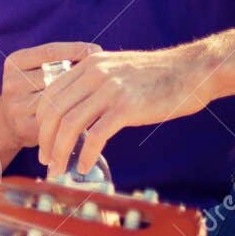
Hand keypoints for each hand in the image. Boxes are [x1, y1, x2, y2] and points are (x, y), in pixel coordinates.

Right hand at [0, 42, 101, 149]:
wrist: (8, 123)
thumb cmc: (34, 89)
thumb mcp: (37, 68)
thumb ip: (60, 58)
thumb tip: (96, 52)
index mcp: (15, 61)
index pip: (50, 51)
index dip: (77, 50)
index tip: (98, 51)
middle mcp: (12, 82)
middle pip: (56, 75)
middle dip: (80, 75)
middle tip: (100, 75)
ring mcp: (16, 105)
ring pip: (58, 98)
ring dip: (79, 97)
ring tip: (95, 94)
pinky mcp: (24, 126)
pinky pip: (57, 120)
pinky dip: (74, 116)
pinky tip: (86, 113)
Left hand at [38, 46, 210, 178]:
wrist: (193, 70)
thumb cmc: (157, 75)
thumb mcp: (117, 69)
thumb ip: (94, 83)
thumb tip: (77, 109)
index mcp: (88, 65)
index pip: (50, 95)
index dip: (41, 122)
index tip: (44, 142)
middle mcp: (93, 75)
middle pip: (54, 112)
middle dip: (45, 141)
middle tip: (46, 161)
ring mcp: (110, 90)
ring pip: (70, 125)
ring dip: (60, 152)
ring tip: (59, 170)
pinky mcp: (127, 107)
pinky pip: (96, 135)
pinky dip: (86, 154)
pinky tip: (85, 166)